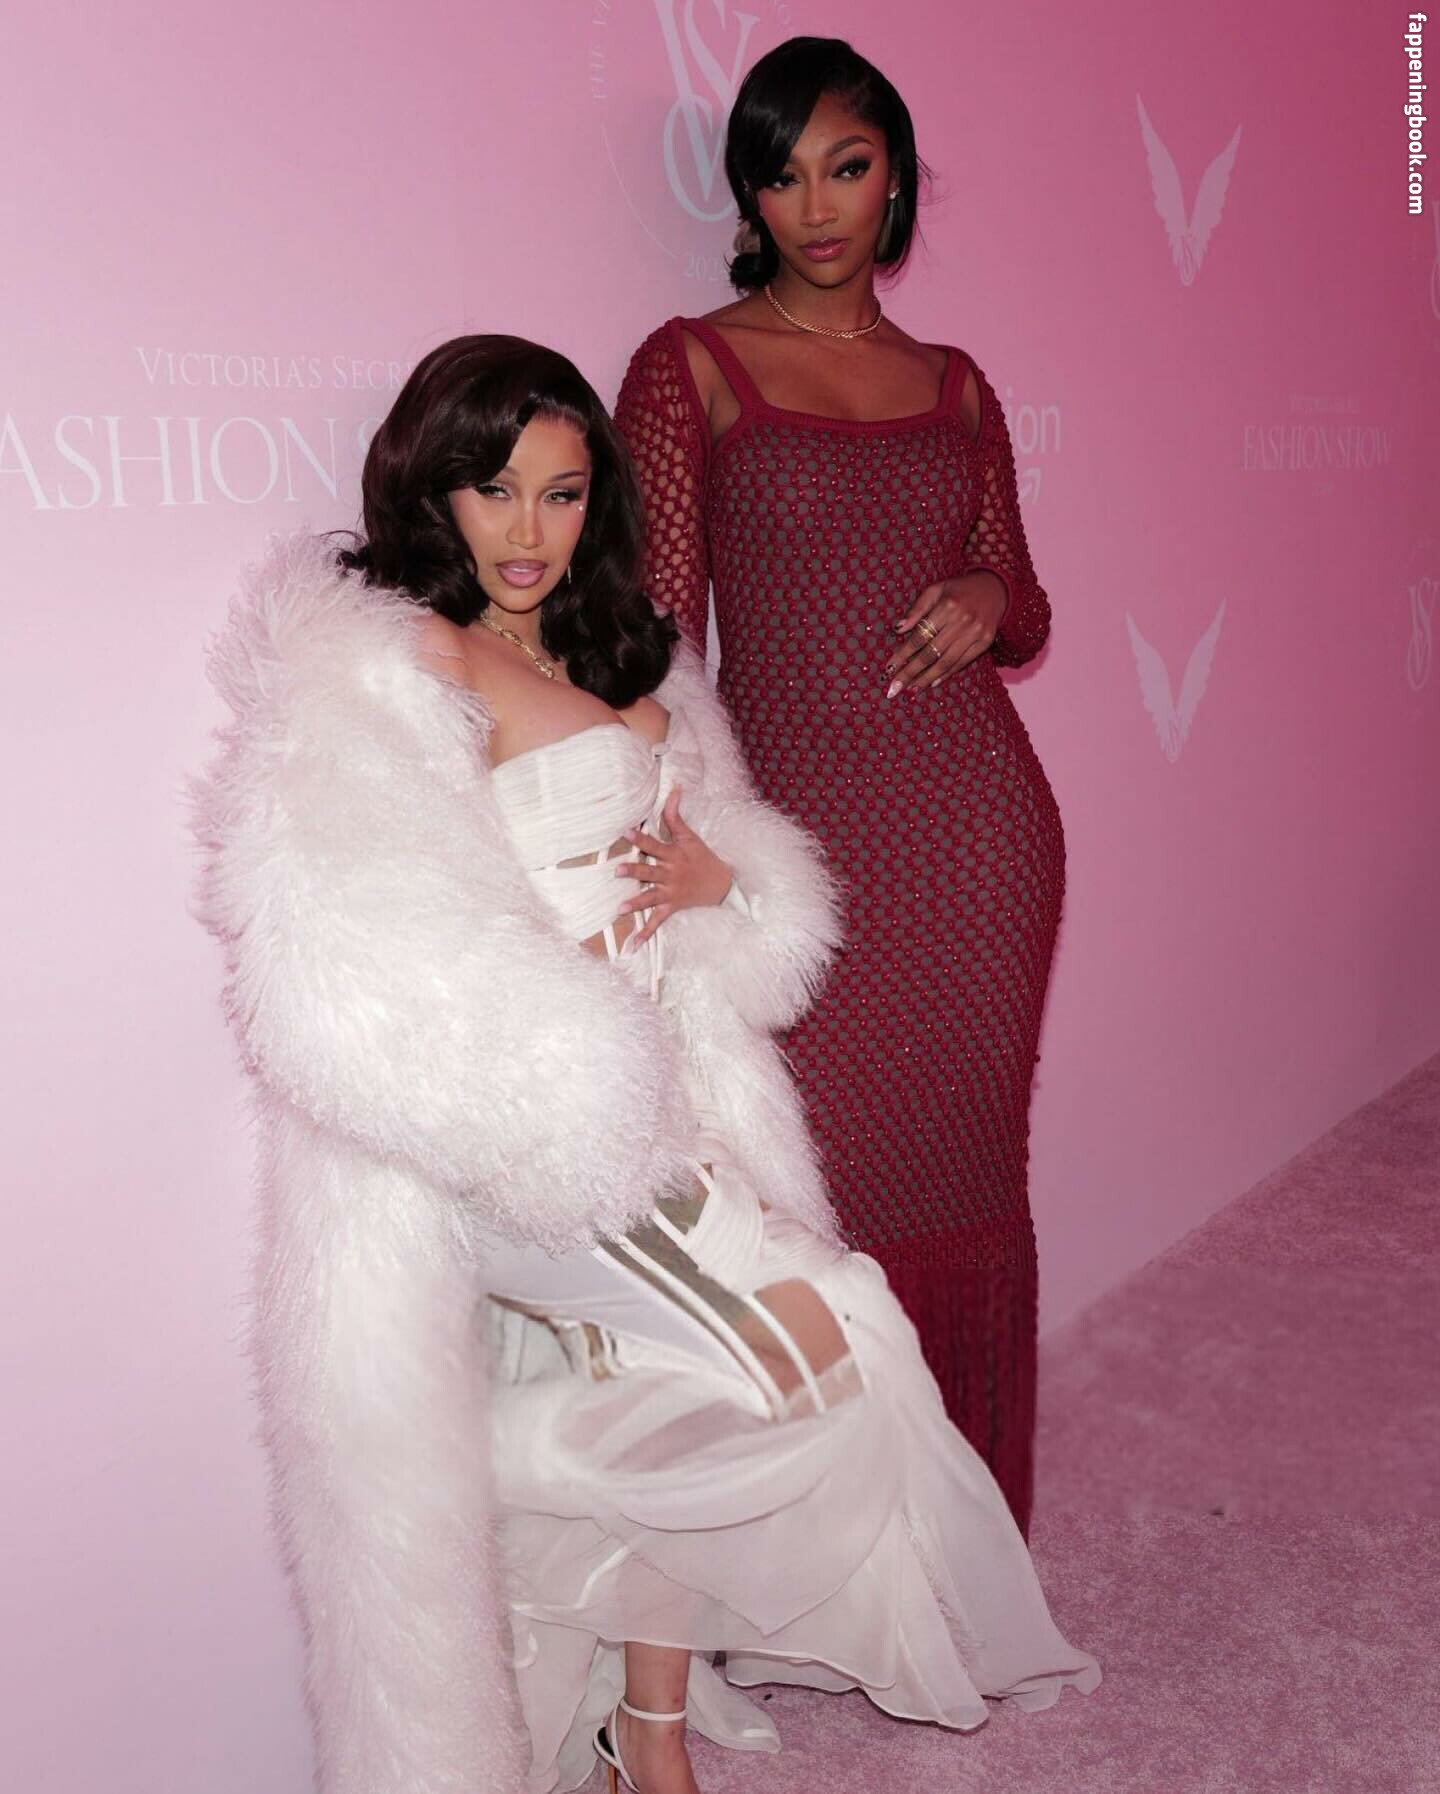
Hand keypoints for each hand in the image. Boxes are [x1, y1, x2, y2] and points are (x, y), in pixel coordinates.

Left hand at [614, 786, 734, 946]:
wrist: (723, 884)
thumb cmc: (702, 857)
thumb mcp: (690, 836)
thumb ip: (675, 815)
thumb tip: (674, 788)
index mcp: (673, 855)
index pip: (655, 845)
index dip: (641, 838)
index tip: (627, 831)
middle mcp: (671, 874)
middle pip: (650, 872)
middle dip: (635, 872)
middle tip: (618, 871)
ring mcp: (671, 892)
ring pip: (651, 897)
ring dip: (637, 903)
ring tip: (621, 908)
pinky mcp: (673, 907)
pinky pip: (658, 921)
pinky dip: (646, 933)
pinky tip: (632, 944)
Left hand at [885, 572, 1008, 695]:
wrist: (995, 588)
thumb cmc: (958, 589)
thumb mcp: (935, 590)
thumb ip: (917, 609)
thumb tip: (897, 629)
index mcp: (947, 606)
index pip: (919, 636)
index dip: (902, 654)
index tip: (889, 669)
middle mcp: (962, 621)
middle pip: (930, 653)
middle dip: (910, 672)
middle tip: (894, 688)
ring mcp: (976, 633)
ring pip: (946, 662)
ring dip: (926, 678)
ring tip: (911, 690)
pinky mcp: (985, 642)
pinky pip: (962, 663)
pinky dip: (946, 674)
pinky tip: (932, 682)